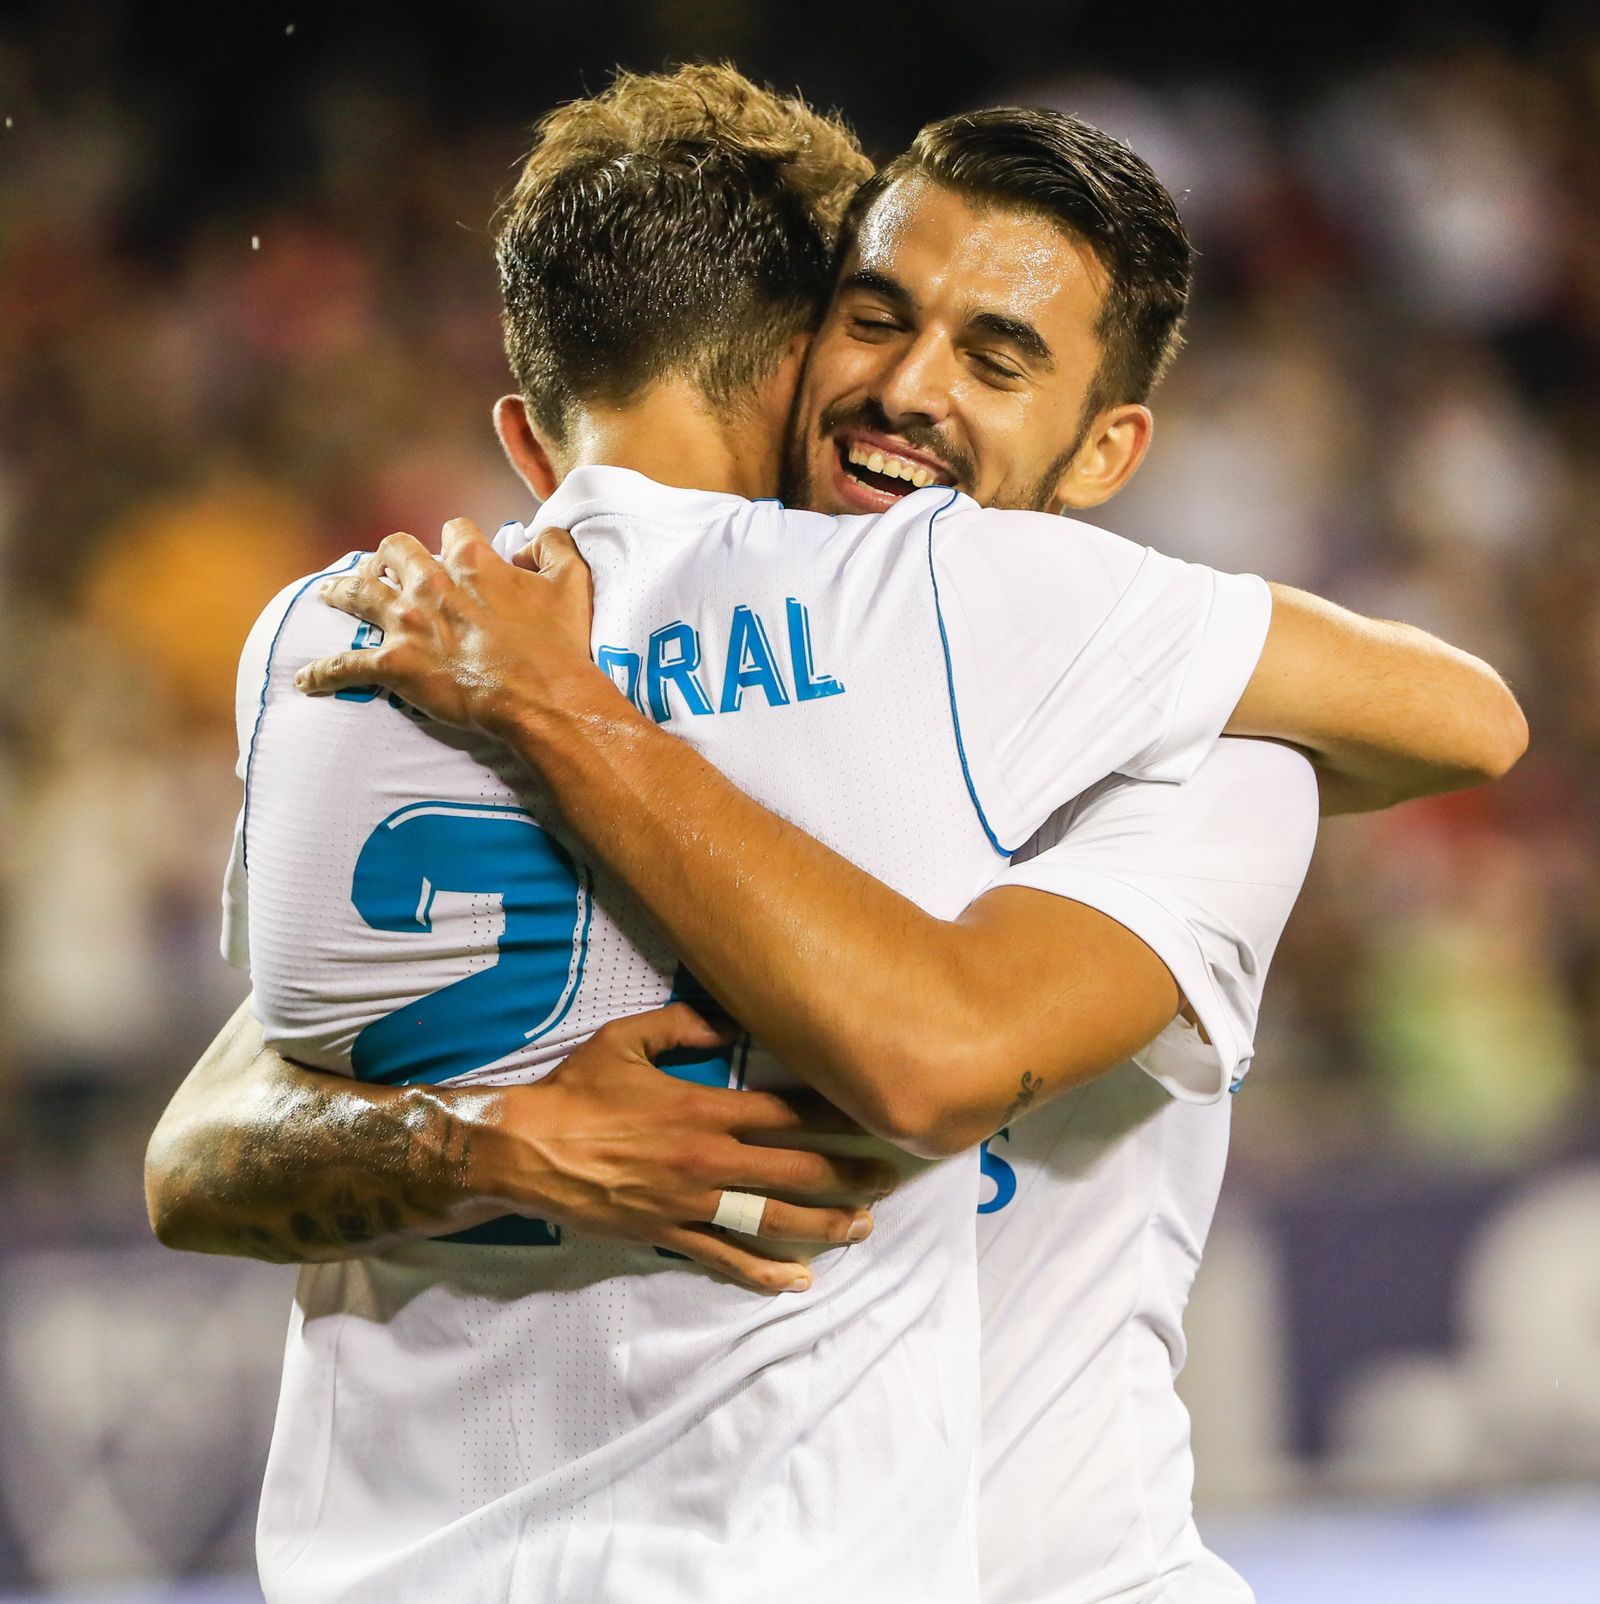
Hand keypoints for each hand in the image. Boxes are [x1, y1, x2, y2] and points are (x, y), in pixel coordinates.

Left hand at [296, 517, 605, 739]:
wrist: (541, 696)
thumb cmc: (558, 645)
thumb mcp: (572, 584)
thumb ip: (556, 547)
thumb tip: (537, 538)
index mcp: (473, 562)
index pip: (455, 531)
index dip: (456, 542)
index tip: (458, 554)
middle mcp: (432, 583)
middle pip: (396, 549)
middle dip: (390, 555)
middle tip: (386, 567)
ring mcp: (409, 623)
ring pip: (359, 593)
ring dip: (342, 591)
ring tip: (330, 593)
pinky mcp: (395, 663)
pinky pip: (346, 664)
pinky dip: (324, 673)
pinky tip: (306, 680)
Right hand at [471, 1004, 896, 1293]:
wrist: (523, 1150)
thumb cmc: (575, 1091)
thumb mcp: (627, 1039)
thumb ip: (685, 1025)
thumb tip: (734, 1016)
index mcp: (703, 1109)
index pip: (786, 1114)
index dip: (835, 1117)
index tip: (873, 1116)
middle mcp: (707, 1159)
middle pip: (796, 1170)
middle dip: (848, 1175)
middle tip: (888, 1181)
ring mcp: (689, 1203)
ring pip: (771, 1218)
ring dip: (823, 1224)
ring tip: (862, 1227)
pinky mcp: (666, 1235)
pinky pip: (723, 1258)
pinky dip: (762, 1273)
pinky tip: (797, 1281)